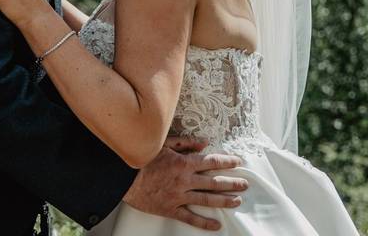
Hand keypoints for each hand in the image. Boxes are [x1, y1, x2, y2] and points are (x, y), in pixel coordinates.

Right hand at [123, 137, 247, 230]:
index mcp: (184, 162)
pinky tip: (217, 225)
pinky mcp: (170, 209)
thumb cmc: (142, 158)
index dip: (226, 162)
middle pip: (214, 182)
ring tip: (237, 201)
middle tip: (245, 184)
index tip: (238, 162)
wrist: (123, 177)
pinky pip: (190, 218)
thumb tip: (205, 143)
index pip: (211, 162)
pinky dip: (204, 223)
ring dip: (224, 201)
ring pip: (207, 200)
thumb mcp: (163, 143)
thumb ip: (185, 142)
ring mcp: (178, 196)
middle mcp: (184, 180)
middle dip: (232, 183)